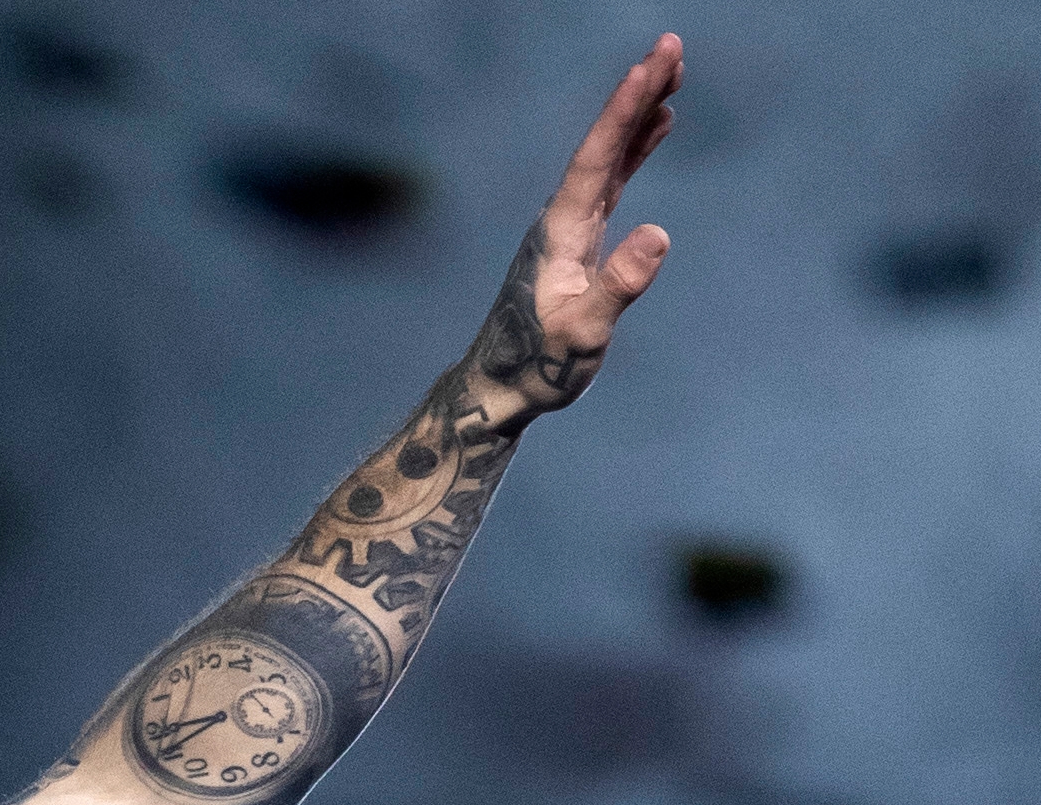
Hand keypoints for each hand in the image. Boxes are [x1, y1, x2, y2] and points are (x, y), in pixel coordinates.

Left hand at [466, 33, 682, 426]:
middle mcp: (563, 219)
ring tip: (672, 70)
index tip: (650, 67)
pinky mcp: (580, 240)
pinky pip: (613, 179)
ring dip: (639, 113)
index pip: (597, 158)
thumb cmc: (539, 365)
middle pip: (604, 144)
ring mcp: (571, 227)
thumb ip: (617, 286)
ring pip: (610, 156)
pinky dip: (635, 148)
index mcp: (561, 232)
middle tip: (671, 47)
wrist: (504, 385)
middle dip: (636, 95)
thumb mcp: (583, 332)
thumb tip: (658, 236)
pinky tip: (657, 126)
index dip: (624, 111)